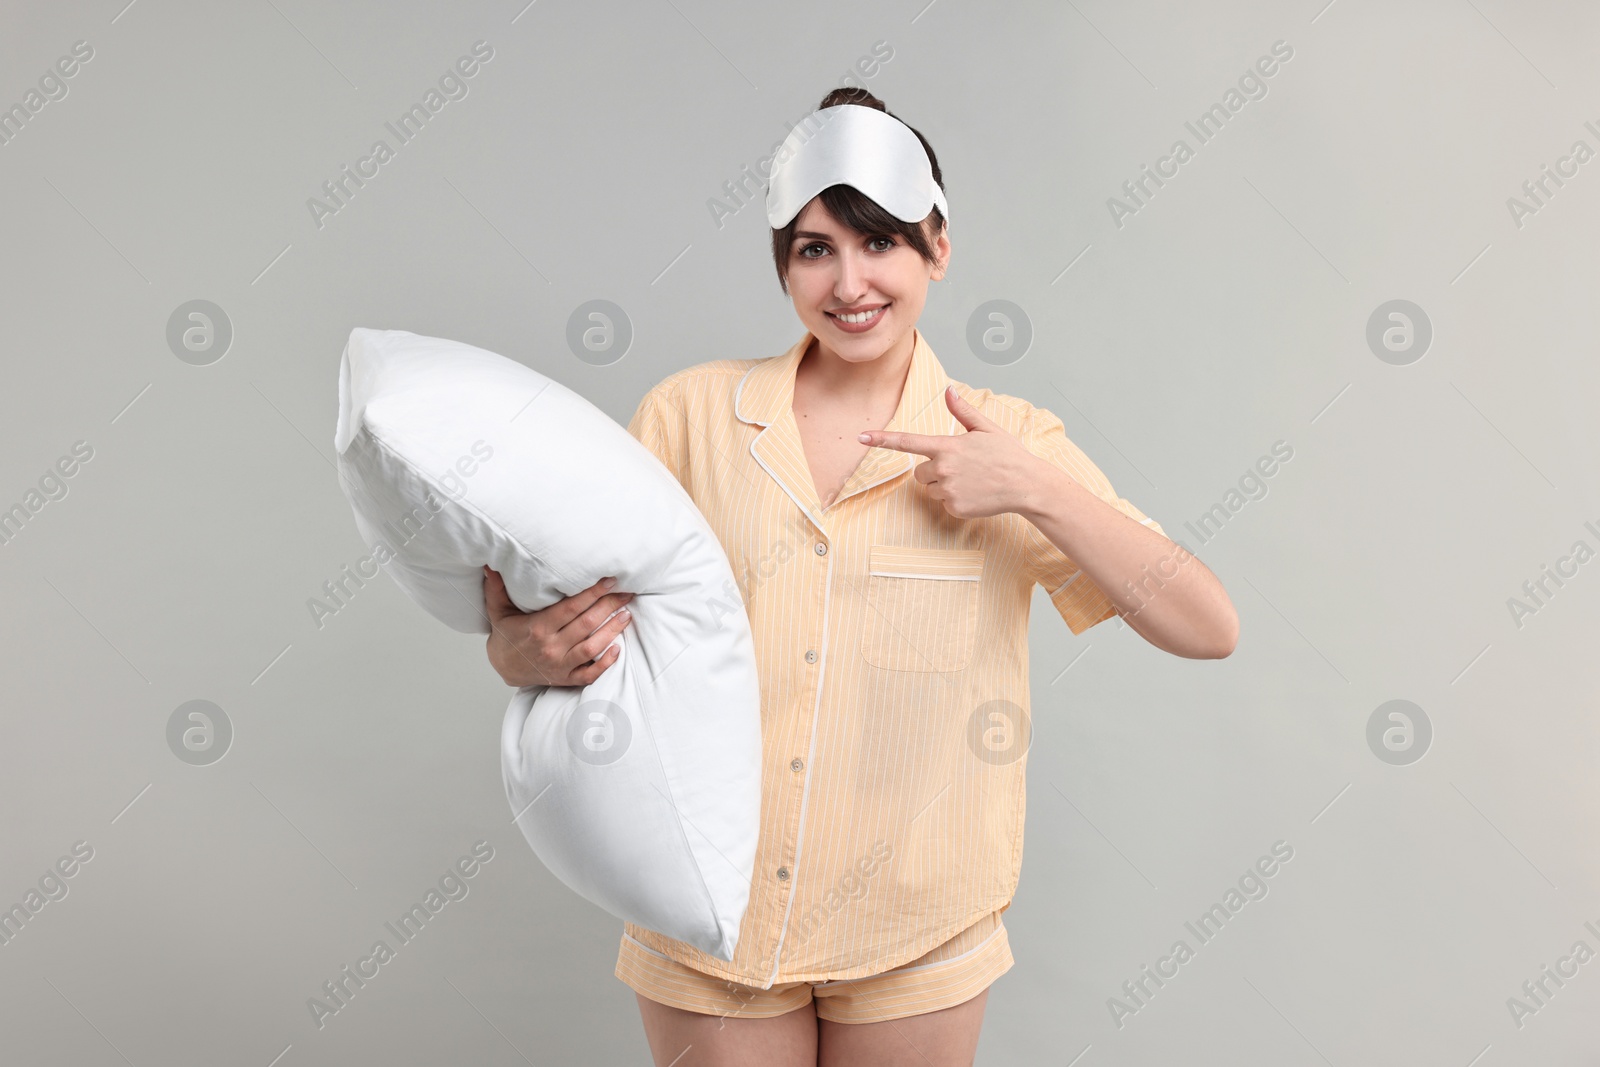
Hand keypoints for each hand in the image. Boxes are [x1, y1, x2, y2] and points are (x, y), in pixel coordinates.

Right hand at [483, 566, 634, 687]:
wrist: (503, 668)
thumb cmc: (506, 637)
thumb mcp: (498, 611)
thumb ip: (496, 588)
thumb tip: (490, 564)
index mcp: (538, 628)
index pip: (570, 608)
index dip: (592, 593)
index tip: (609, 581)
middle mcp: (551, 647)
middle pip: (586, 625)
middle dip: (609, 606)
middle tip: (626, 593)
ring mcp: (560, 665)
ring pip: (592, 648)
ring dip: (612, 631)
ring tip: (627, 614)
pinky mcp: (566, 678)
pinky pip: (589, 674)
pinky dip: (605, 663)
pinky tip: (618, 648)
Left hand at [858, 385, 1046, 519]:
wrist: (1026, 485)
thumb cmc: (1008, 455)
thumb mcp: (986, 428)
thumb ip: (963, 411)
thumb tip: (949, 391)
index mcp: (948, 446)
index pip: (908, 442)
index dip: (882, 439)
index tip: (861, 438)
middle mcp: (944, 469)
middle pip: (919, 473)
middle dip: (933, 471)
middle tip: (961, 468)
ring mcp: (949, 491)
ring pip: (931, 489)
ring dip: (945, 486)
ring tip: (972, 481)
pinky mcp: (955, 508)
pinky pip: (944, 504)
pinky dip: (956, 500)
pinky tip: (975, 494)